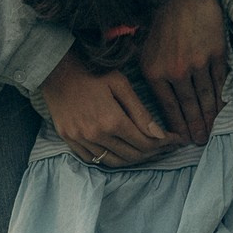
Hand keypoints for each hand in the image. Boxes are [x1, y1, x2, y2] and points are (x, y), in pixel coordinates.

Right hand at [42, 50, 185, 165]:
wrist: (56, 71)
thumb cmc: (92, 72)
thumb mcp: (120, 84)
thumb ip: (140, 112)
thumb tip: (160, 135)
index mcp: (112, 120)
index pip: (145, 142)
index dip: (164, 144)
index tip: (176, 140)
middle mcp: (96, 135)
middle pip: (132, 155)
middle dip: (153, 153)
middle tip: (166, 148)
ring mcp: (81, 140)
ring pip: (114, 161)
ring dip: (134, 160)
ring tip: (147, 152)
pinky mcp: (69, 141)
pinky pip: (94, 160)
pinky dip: (112, 159)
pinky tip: (122, 152)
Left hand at [141, 0, 227, 143]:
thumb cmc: (161, 21)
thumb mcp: (143, 48)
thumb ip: (149, 74)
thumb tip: (154, 103)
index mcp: (155, 71)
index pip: (168, 107)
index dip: (178, 126)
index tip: (183, 139)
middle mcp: (176, 71)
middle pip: (189, 107)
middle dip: (195, 127)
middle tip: (200, 142)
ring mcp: (198, 64)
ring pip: (205, 97)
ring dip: (209, 117)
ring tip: (210, 130)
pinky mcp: (216, 55)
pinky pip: (218, 82)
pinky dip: (219, 96)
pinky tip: (219, 107)